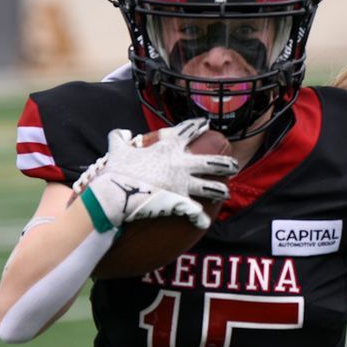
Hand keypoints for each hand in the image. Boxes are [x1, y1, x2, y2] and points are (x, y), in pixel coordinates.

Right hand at [74, 118, 238, 233]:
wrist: (114, 194)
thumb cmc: (116, 171)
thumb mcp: (116, 149)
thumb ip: (119, 138)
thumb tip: (121, 133)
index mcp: (168, 147)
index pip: (189, 131)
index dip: (199, 126)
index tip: (206, 124)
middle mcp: (181, 164)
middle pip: (212, 162)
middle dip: (225, 163)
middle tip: (232, 165)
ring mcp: (183, 184)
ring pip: (212, 187)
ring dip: (220, 190)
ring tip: (226, 192)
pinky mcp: (180, 203)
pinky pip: (196, 213)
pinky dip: (200, 218)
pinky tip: (204, 222)